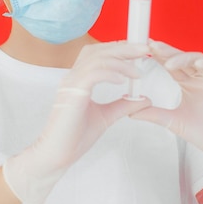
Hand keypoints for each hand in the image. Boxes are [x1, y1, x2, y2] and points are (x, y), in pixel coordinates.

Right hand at [3, 41, 151, 203]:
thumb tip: (144, 99)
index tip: (139, 50)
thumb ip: (123, 105)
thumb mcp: (106, 116)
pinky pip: (92, 75)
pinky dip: (109, 73)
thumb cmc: (75, 137)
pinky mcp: (72, 94)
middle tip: (145, 49)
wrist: (57, 155)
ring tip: (137, 72)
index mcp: (79, 79)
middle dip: (124, 48)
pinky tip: (122, 80)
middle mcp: (73, 77)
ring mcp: (71, 84)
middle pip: (98, 51)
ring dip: (121, 62)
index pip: (98, 54)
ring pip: (97, 60)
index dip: (118, 48)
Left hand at [130, 41, 202, 195]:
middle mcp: (200, 76)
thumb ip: (153, 114)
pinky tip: (198, 64)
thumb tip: (130, 110)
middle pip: (182, 59)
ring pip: (198, 59)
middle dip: (167, 52)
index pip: (171, 65)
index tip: (143, 50)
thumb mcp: (172, 122)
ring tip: (169, 62)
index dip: (158, 56)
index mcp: (187, 82)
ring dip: (184, 58)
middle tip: (152, 47)